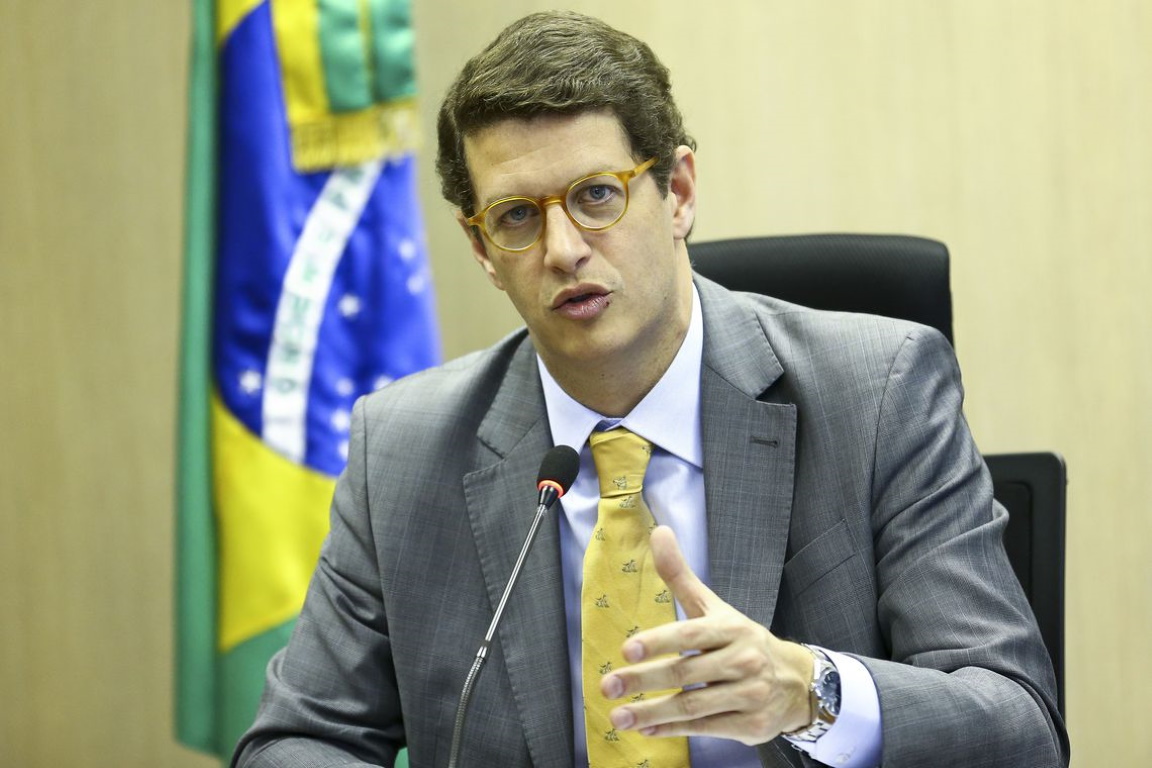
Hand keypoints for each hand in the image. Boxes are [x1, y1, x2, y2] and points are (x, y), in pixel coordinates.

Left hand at [598, 526, 814, 745]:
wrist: (796, 682)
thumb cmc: (743, 641)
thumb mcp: (715, 607)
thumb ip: (681, 575)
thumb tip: (659, 532)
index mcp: (731, 628)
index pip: (689, 635)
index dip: (657, 643)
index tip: (626, 651)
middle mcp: (743, 660)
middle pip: (686, 672)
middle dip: (643, 680)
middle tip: (608, 686)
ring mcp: (749, 694)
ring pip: (693, 706)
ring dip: (652, 712)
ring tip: (619, 715)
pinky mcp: (750, 724)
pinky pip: (705, 728)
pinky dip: (672, 730)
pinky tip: (646, 728)